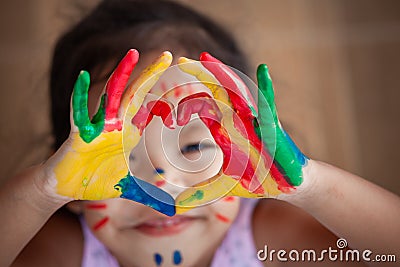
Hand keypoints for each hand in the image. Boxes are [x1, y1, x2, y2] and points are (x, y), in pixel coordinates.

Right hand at [44, 50, 175, 215]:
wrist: (65, 186)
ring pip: (111, 96)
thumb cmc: (94, 181)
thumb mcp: (127, 188)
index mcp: (127, 134)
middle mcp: (115, 125)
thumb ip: (148, 195)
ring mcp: (97, 127)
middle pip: (135, 94)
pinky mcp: (79, 134)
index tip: (179, 83)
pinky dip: (80, 96)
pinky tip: (85, 77)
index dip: (163, 96)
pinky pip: (79, 112)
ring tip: (132, 55)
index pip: (148, 109)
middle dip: (149, 75)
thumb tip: (170, 210)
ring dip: (121, 75)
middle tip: (167, 55)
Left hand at [174, 53, 306, 210]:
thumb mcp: (223, 185)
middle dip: (199, 76)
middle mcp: (237, 122)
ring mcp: (255, 121)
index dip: (184, 102)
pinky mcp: (273, 127)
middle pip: (215, 93)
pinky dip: (266, 88)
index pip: (202, 111)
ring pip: (237, 92)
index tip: (166, 103)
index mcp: (224, 131)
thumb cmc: (257, 180)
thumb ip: (200, 191)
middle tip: (179, 60)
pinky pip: (269, 105)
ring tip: (206, 57)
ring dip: (222, 74)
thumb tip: (173, 206)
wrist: (287, 184)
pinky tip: (263, 70)